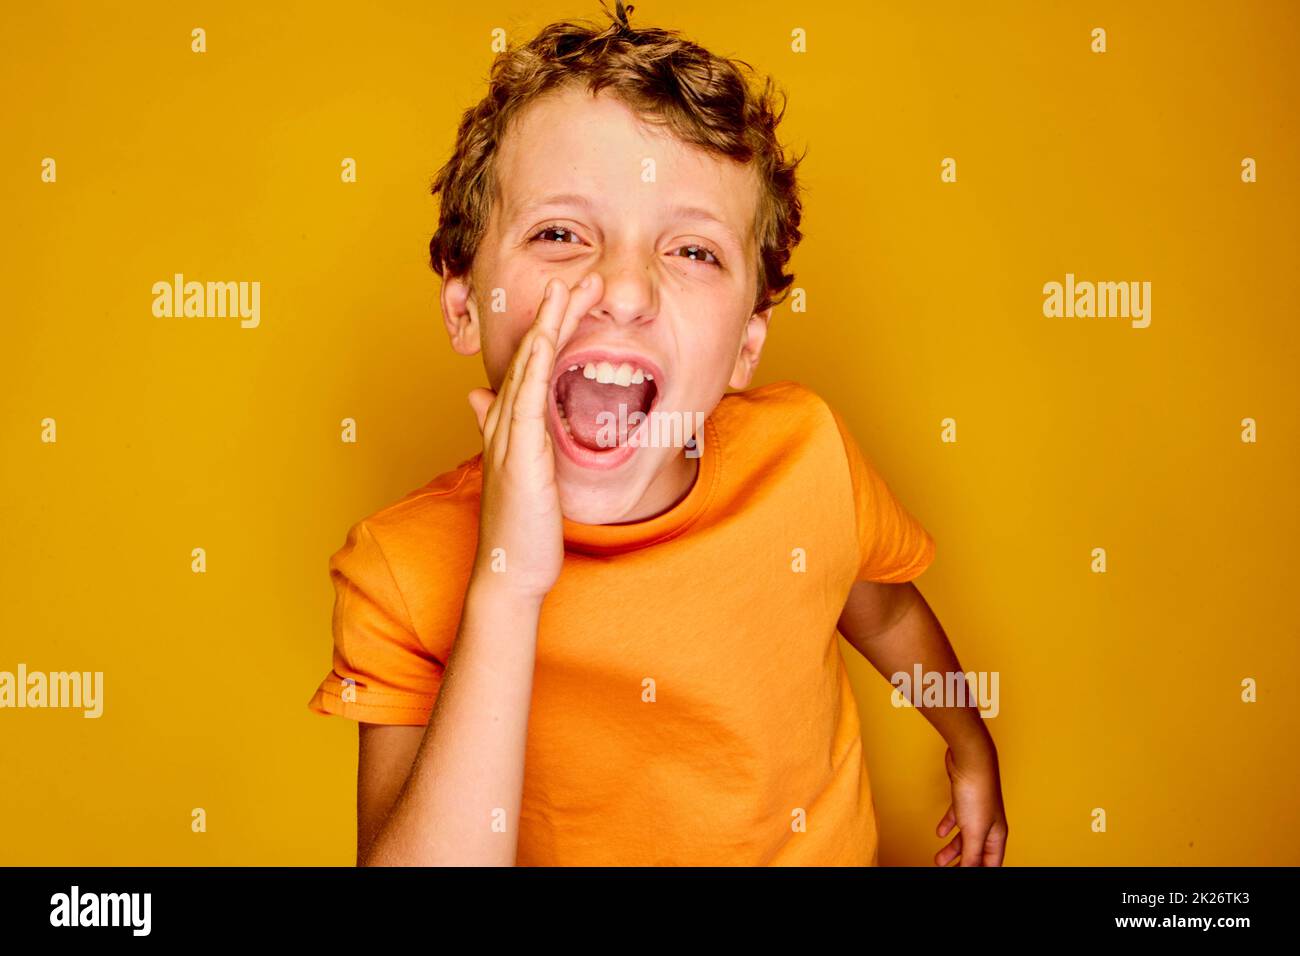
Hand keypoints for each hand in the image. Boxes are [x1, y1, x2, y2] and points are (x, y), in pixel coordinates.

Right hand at [466, 273, 603, 603]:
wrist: (510, 570)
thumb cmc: (522, 527)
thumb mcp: (520, 472)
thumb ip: (507, 433)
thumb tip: (481, 398)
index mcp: (511, 426)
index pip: (533, 365)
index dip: (553, 327)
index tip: (577, 296)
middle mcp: (504, 424)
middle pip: (531, 355)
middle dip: (555, 313)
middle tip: (581, 275)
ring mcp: (509, 438)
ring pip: (528, 368)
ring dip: (549, 325)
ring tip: (570, 289)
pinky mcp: (518, 457)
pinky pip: (526, 402)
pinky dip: (535, 367)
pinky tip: (547, 341)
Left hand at [934, 743, 1008, 865]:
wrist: (970, 760)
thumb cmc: (978, 793)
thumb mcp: (974, 831)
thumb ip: (972, 854)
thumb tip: (969, 871)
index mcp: (996, 835)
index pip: (990, 863)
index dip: (980, 872)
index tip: (965, 876)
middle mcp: (989, 825)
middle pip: (976, 852)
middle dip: (963, 863)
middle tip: (949, 871)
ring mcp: (976, 812)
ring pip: (965, 837)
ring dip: (952, 849)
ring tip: (939, 860)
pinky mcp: (964, 800)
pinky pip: (956, 818)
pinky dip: (948, 827)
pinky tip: (940, 833)